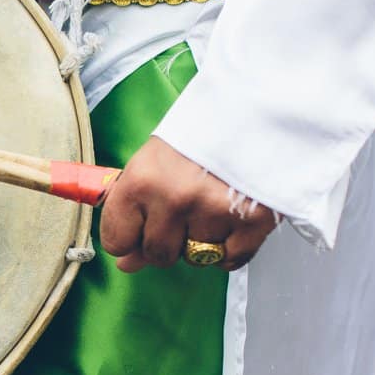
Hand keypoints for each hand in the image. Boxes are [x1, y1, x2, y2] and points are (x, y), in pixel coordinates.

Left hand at [99, 137, 277, 272]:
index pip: (117, 240)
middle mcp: (175, 199)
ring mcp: (214, 212)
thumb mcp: (153, 162)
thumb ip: (134, 211)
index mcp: (142, 180)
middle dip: (168, 240)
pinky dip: (232, 247)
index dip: (130, 236)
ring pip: (196, 259)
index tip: (141, 224)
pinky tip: (232, 218)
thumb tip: (127, 262)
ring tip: (211, 205)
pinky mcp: (253, 221)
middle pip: (158, 254)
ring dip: (202, 241)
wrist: (257, 112)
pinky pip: (231, 260)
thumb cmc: (200, 136)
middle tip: (184, 209)